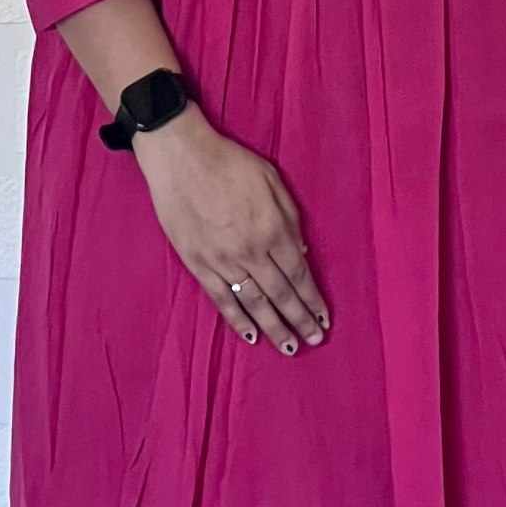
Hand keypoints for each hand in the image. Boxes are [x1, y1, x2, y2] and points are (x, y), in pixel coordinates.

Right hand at [132, 106, 330, 352]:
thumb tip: (301, 252)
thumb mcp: (272, 181)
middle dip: (301, 321)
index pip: (300, 275)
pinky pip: (222, 299)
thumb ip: (290, 218)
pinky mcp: (199, 264)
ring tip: (290, 348)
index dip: (313, 300)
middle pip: (282, 295)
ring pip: (255, 304)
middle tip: (315, 341)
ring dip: (275, 328)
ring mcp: (224, 261)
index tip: (324, 318)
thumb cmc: (230, 163)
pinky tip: (251, 336)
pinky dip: (238, 320)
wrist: (181, 158)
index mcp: (273, 229)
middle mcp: (252, 251)